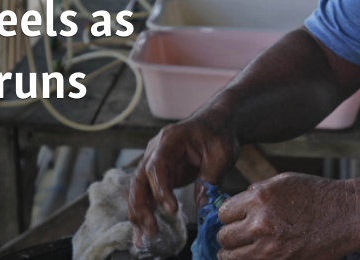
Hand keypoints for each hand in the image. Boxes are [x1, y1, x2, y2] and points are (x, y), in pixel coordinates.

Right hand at [128, 115, 237, 240]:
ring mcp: (155, 163)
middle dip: (142, 207)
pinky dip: (145, 212)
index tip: (171, 210)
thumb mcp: (220, 154)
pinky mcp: (160, 175)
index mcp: (169, 140)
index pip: (157, 166)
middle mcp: (155, 151)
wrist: (216, 122)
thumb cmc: (218, 133)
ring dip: (139, 213)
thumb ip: (210, 178)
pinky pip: (148, 194)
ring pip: (139, 190)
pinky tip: (144, 231)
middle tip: (151, 230)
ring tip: (143, 238)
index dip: (161, 189)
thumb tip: (201, 206)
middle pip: (140, 180)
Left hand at [216, 172, 359, 259]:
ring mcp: (269, 247)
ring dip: (234, 254)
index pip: (223, 213)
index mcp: (259, 198)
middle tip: (239, 237)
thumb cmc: (317, 195)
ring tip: (243, 251)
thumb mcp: (282, 182)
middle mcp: (260, 223)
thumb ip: (255, 193)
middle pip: (224, 237)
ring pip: (230, 257)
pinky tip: (256, 256)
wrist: (347, 215)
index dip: (229, 217)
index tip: (235, 221)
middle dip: (230, 237)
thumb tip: (235, 205)